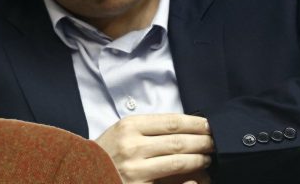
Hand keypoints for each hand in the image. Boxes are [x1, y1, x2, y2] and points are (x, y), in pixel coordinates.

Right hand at [95, 114, 213, 183]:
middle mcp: (132, 145)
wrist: (83, 174)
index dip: (195, 123)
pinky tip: (197, 178)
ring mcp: (136, 168)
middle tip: (216, 141)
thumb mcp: (122, 132)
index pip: (171, 122)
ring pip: (179, 161)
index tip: (209, 124)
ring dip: (200, 159)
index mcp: (129, 126)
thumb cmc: (107, 152)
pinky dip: (189, 181)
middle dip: (203, 141)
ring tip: (209, 157)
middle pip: (179, 141)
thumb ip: (148, 129)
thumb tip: (184, 128)